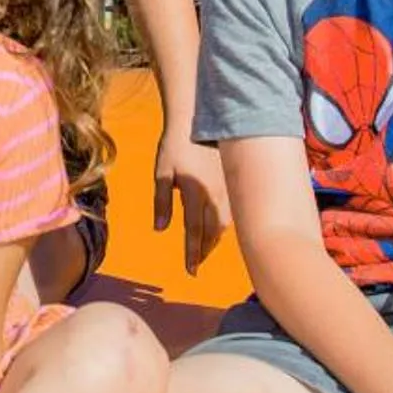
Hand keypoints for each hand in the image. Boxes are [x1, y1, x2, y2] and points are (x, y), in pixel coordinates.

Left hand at [154, 133, 229, 273]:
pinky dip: (223, 225)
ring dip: (214, 240)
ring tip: (205, 250)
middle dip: (204, 251)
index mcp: (195, 193)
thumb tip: (159, 230)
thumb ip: (161, 201)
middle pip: (212, 232)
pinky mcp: (233, 182)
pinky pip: (231, 211)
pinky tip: (218, 229)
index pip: (194, 231)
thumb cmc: (175, 146)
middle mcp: (214, 194)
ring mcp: (226, 188)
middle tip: (196, 265)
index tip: (190, 271)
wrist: (198, 120)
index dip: (192, 253)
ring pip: (224, 223)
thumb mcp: (162, 172)